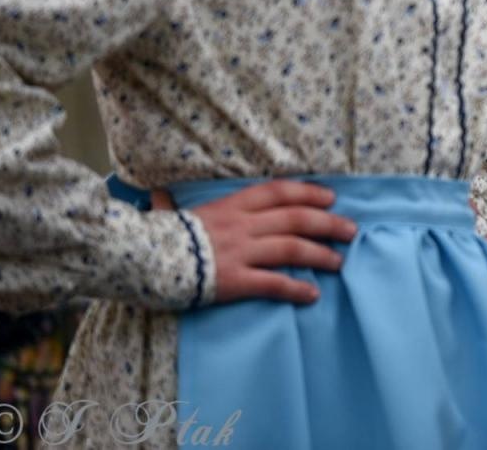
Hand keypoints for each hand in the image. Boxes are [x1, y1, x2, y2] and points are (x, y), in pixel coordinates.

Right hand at [152, 180, 357, 304]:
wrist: (135, 259)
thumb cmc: (155, 235)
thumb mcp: (177, 210)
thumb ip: (186, 203)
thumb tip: (162, 193)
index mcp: (232, 204)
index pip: (280, 191)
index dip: (310, 192)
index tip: (331, 197)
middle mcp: (242, 225)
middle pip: (297, 218)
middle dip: (329, 223)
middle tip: (351, 230)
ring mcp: (240, 252)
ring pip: (292, 248)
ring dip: (321, 254)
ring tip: (339, 262)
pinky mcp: (235, 280)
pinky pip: (273, 284)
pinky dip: (296, 289)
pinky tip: (312, 295)